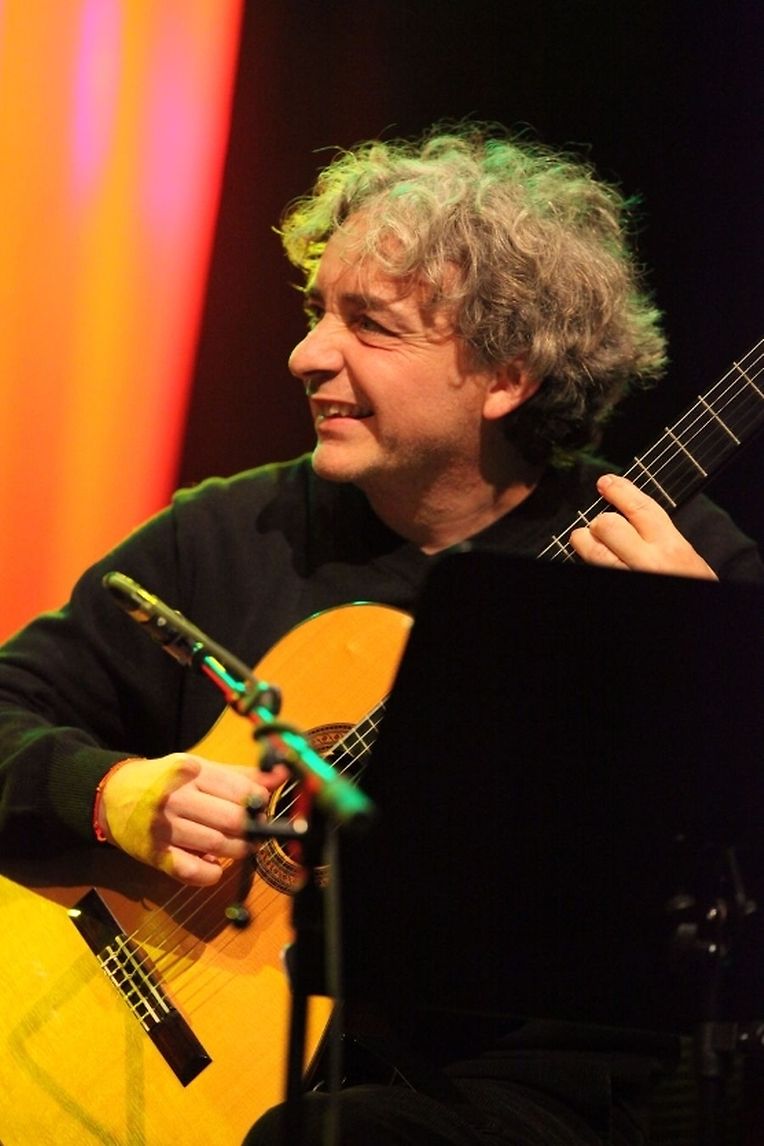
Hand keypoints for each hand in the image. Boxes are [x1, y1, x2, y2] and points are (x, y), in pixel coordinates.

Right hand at [95, 754, 288, 884]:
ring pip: (218, 845)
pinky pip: (193, 872)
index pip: (239, 789)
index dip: (259, 801)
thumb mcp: (198, 768)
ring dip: (238, 850)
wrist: (110, 795)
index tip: (261, 807)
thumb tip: (280, 775)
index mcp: (189, 770)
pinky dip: (212, 874)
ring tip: (241, 847)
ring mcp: (164, 828)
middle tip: (256, 831)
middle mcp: (176, 798)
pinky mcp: (155, 855)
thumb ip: (239, 775)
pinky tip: (214, 866)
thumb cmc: (163, 780)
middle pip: (232, 818)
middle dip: (252, 828)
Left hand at [569, 473, 717, 579]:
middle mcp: (649, 562)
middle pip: (608, 525)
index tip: (606, 483)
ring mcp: (628, 577)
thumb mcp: (685, 557)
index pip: (640, 508)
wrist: (696, 627)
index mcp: (672, 547)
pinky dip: (589, 562)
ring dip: (583, 541)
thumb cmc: (691, 583)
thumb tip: (630, 515)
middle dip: (599, 523)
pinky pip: (592, 570)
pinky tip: (592, 559)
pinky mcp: (614, 589)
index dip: (620, 491)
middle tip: (598, 526)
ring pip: (593, 550)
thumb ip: (661, 537)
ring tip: (583, 538)